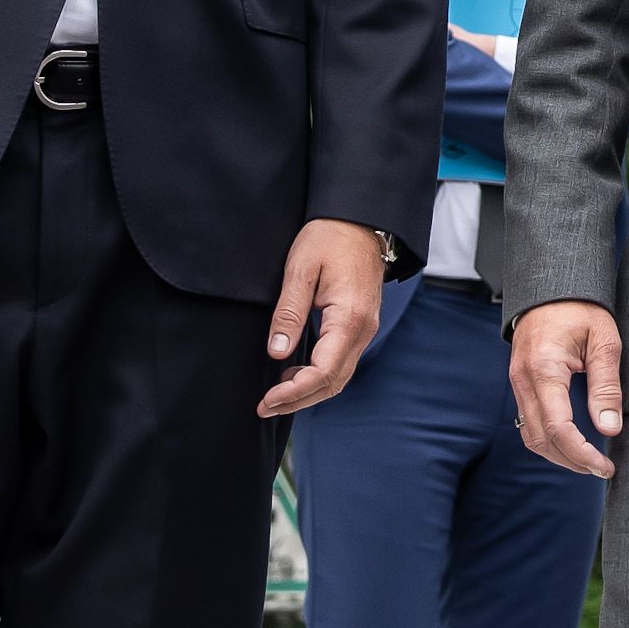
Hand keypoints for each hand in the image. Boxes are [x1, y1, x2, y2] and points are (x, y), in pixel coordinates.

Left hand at [259, 220, 387, 419]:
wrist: (359, 220)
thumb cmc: (329, 238)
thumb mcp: (300, 270)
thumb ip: (289, 313)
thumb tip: (278, 352)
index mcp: (349, 319)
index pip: (323, 373)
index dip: (294, 393)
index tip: (267, 400)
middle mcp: (363, 330)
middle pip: (333, 383)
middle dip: (298, 401)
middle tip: (264, 407)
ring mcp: (364, 329)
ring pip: (338, 377)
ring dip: (308, 392)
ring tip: (275, 396)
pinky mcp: (359, 326)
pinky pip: (341, 362)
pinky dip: (317, 376)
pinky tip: (293, 373)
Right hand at [509, 298, 625, 477]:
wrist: (550, 286)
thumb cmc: (580, 308)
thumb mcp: (604, 341)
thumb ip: (606, 386)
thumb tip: (609, 429)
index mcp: (544, 369)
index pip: (559, 428)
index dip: (582, 454)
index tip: (604, 466)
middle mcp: (524, 380)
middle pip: (541, 439)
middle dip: (571, 461)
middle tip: (601, 469)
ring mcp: (518, 382)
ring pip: (531, 435)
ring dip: (558, 455)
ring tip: (588, 461)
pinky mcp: (520, 383)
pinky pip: (528, 422)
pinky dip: (548, 439)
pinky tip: (571, 442)